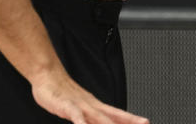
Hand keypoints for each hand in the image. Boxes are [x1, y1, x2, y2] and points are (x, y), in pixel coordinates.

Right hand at [32, 68, 149, 123]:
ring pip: (98, 116)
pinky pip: (75, 115)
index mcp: (96, 106)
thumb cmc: (63, 93)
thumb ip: (91, 118)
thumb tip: (104, 123)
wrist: (49, 76)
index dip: (132, 119)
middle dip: (127, 123)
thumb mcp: (80, 107)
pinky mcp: (66, 105)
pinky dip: (81, 122)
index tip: (146, 122)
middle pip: (112, 117)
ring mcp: (80, 105)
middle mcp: (91, 105)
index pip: (118, 114)